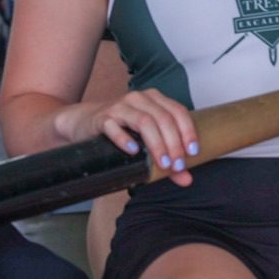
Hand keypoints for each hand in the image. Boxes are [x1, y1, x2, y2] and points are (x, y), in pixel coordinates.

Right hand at [71, 89, 198, 186]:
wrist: (85, 122)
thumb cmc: (121, 131)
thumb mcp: (145, 142)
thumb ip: (167, 159)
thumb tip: (187, 179)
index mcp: (154, 100)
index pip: (178, 111)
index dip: (188, 131)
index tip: (193, 153)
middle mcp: (139, 99)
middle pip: (163, 118)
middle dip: (173, 143)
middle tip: (177, 165)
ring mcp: (120, 107)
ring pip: (144, 121)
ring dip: (156, 143)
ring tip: (162, 162)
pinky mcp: (102, 118)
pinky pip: (115, 127)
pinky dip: (125, 139)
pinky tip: (133, 151)